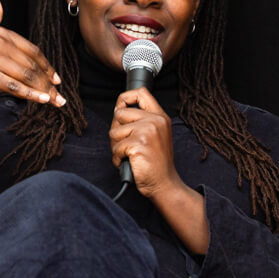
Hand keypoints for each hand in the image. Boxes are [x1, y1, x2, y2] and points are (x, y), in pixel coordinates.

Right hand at [0, 0, 63, 147]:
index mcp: (1, 33)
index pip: (32, 51)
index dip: (47, 67)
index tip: (56, 79)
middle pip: (31, 65)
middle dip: (48, 82)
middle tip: (59, 96)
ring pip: (25, 76)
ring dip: (43, 91)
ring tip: (54, 101)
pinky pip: (14, 86)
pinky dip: (30, 94)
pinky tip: (42, 100)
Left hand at [110, 87, 209, 253]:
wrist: (164, 184)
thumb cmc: (157, 163)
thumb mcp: (155, 135)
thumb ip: (141, 120)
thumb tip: (117, 110)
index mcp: (160, 117)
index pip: (141, 93)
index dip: (125, 98)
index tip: (119, 109)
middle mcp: (155, 121)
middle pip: (119, 114)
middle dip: (117, 131)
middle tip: (128, 145)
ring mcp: (147, 132)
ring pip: (114, 132)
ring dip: (116, 147)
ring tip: (130, 156)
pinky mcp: (138, 145)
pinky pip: (116, 148)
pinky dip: (118, 159)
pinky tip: (129, 163)